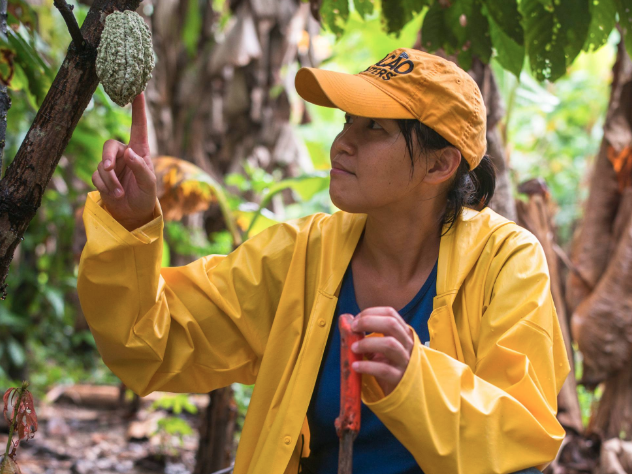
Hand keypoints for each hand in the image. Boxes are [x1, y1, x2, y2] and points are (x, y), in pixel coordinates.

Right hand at [91, 92, 156, 230]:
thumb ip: (141, 168)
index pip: (139, 127)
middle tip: (108, 169)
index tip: (137, 91)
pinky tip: (114, 195)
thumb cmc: (145, 196)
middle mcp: (124, 154)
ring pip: (101, 164)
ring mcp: (111, 165)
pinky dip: (105, 187)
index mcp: (140, 152)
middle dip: (107, 158)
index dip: (138, 110)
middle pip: (109, 145)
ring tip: (119, 193)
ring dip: (110, 180)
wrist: (132, 214)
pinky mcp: (101, 176)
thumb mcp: (149, 184)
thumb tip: (129, 153)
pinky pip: (96, 177)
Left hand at [350, 307, 413, 395]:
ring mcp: (405, 361)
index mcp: (402, 333)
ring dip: (368, 343)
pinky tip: (355, 366)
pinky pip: (384, 369)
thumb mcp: (379, 347)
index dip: (371, 313)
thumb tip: (345, 321)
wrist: (401, 391)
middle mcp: (407, 344)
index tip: (356, 319)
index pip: (390, 313)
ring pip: (390, 344)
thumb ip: (366, 335)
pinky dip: (367, 366)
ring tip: (353, 347)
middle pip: (391, 324)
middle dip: (369, 322)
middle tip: (353, 328)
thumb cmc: (387, 364)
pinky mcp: (399, 378)